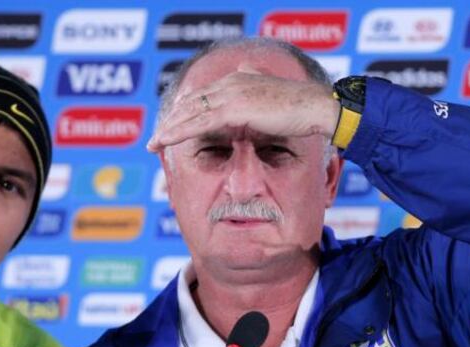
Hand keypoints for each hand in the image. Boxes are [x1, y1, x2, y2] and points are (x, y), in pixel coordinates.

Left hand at [147, 65, 339, 151]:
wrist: (316, 108)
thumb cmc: (300, 109)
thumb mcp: (272, 100)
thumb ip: (256, 95)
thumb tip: (248, 90)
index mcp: (238, 78)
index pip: (202, 96)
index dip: (184, 112)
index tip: (171, 126)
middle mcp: (231, 82)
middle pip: (190, 103)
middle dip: (170, 121)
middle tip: (154, 138)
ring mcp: (231, 94)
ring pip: (189, 113)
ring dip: (168, 129)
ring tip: (153, 144)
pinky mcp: (234, 108)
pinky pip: (198, 122)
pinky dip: (178, 133)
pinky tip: (165, 141)